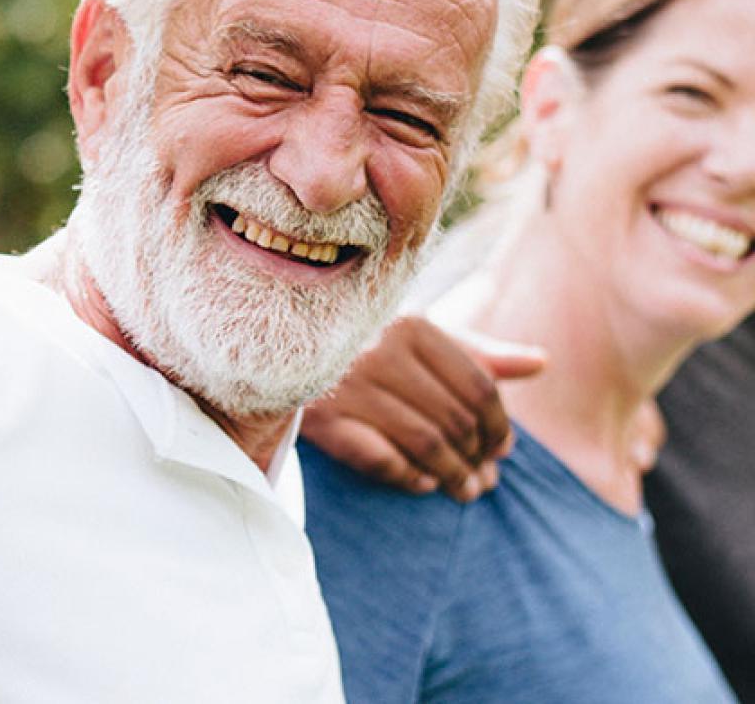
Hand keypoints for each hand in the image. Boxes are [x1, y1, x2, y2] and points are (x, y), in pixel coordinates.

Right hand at [302, 316, 544, 502]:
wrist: (275, 352)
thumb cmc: (360, 345)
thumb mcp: (417, 338)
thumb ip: (476, 353)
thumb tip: (541, 363)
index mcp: (411, 325)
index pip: (478, 388)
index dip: (499, 426)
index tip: (502, 450)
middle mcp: (380, 351)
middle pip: (456, 420)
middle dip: (478, 459)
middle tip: (486, 481)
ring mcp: (348, 385)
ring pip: (426, 444)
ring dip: (452, 477)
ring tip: (464, 491)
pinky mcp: (322, 418)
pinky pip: (382, 459)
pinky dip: (409, 477)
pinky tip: (423, 484)